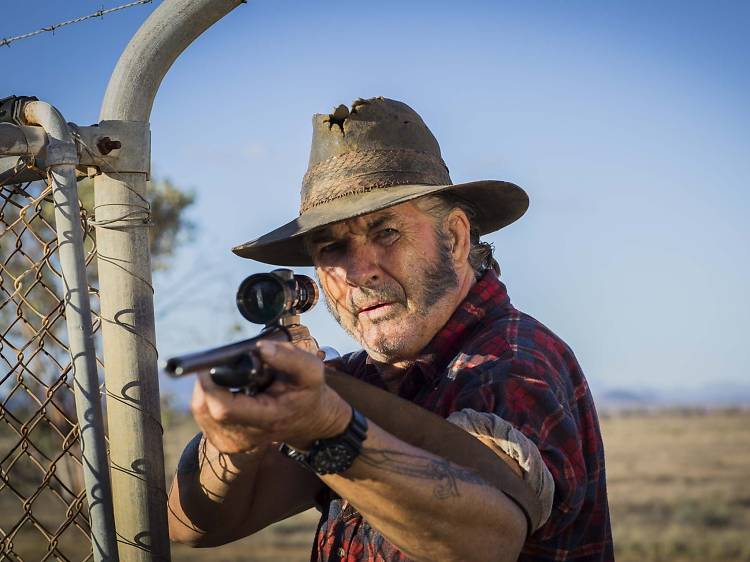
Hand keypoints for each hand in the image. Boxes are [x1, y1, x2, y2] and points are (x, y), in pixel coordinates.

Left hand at [190, 340, 350, 453]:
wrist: (309, 420)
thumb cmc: (308, 394)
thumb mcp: (311, 371)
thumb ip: (289, 357)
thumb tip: (260, 348)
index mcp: (267, 420)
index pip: (223, 408)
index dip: (211, 384)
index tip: (211, 363)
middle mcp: (246, 437)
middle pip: (206, 407)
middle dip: (210, 381)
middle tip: (225, 365)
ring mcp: (233, 443)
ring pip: (201, 410)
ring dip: (210, 388)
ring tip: (232, 379)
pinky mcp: (224, 442)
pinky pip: (204, 415)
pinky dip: (210, 397)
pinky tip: (228, 391)